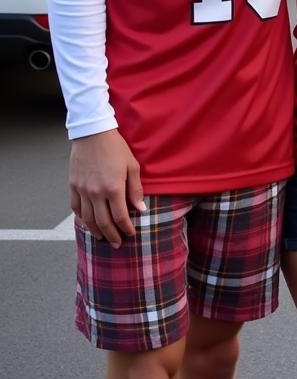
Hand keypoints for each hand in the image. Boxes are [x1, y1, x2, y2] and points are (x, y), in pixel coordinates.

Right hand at [69, 129, 145, 247]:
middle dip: (111, 235)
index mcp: (113, 188)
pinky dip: (82, 218)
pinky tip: (88, 222)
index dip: (126, 228)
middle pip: (103, 222)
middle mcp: (96, 192)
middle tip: (117, 244)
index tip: (131, 234)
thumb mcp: (132, 166)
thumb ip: (135, 190)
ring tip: (103, 238)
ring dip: (96, 231)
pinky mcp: (73, 186)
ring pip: (87, 219)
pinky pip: (75, 208)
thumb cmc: (116, 148)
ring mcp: (82, 190)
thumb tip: (141, 209)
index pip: (120, 217)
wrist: (92, 134)